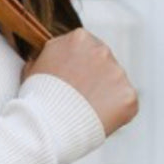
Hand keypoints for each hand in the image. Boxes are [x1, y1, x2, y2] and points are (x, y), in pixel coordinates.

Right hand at [21, 26, 137, 136]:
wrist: (47, 125)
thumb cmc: (36, 99)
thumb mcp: (35, 66)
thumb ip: (49, 57)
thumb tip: (48, 58)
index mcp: (79, 38)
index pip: (87, 50)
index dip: (79, 68)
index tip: (71, 83)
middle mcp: (102, 50)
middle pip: (104, 64)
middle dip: (95, 80)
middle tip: (79, 100)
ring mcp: (118, 73)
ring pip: (115, 85)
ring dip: (105, 97)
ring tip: (84, 113)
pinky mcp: (128, 96)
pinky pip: (125, 105)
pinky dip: (115, 114)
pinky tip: (96, 120)